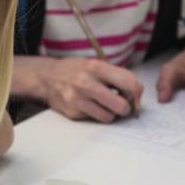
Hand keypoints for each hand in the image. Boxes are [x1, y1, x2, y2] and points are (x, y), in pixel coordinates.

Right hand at [12, 55, 142, 122]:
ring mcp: (77, 99)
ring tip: (104, 105)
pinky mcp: (72, 113)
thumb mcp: (97, 65)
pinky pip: (94, 120)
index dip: (136, 93)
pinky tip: (89, 105)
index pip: (129, 83)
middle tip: (121, 105)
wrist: (47, 77)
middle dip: (126, 108)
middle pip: (121, 106)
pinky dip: (96, 115)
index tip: (133, 97)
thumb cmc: (77, 71)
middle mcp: (85, 82)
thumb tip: (137, 98)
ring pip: (109, 117)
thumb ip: (118, 77)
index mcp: (96, 67)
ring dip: (110, 114)